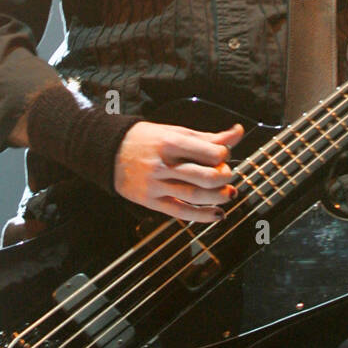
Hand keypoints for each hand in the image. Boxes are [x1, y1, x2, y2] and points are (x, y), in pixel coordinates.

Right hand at [113, 120, 243, 222]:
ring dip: (218, 197)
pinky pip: (181, 212)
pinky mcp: (151, 201)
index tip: (224, 155)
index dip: (223, 155)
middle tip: (228, 175)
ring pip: (194, 196)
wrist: (109, 151)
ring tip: (229, 194)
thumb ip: (208, 137)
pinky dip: (202, 215)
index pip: (208, 152)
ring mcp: (155, 185)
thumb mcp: (176, 132)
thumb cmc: (147, 139)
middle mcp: (162, 164)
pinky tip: (217, 214)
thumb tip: (238, 132)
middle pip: (203, 176)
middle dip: (223, 177)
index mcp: (169, 142)